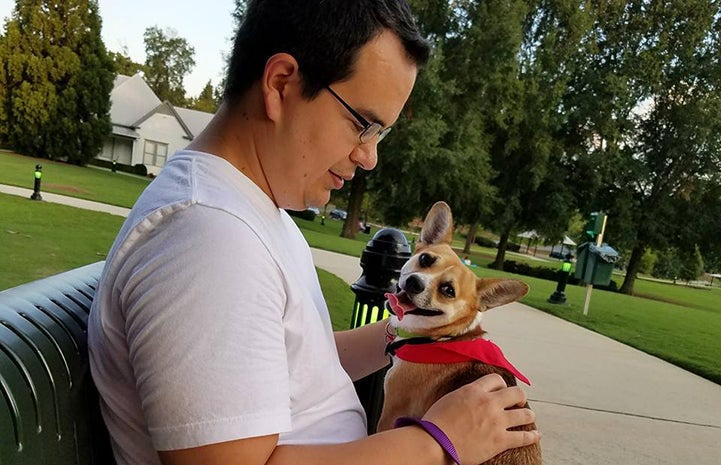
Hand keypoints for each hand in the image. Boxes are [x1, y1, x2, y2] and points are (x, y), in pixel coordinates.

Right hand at [422, 374, 539, 463]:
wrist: (435, 443)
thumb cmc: (436, 423)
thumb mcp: (450, 399)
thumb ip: (466, 396)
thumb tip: (472, 397)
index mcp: (474, 391)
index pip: (496, 379)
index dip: (501, 384)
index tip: (502, 390)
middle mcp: (489, 403)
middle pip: (516, 393)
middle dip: (519, 397)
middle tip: (519, 401)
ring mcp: (497, 422)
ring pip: (524, 414)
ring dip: (528, 415)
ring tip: (529, 417)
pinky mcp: (500, 440)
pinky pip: (523, 437)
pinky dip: (532, 436)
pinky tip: (536, 435)